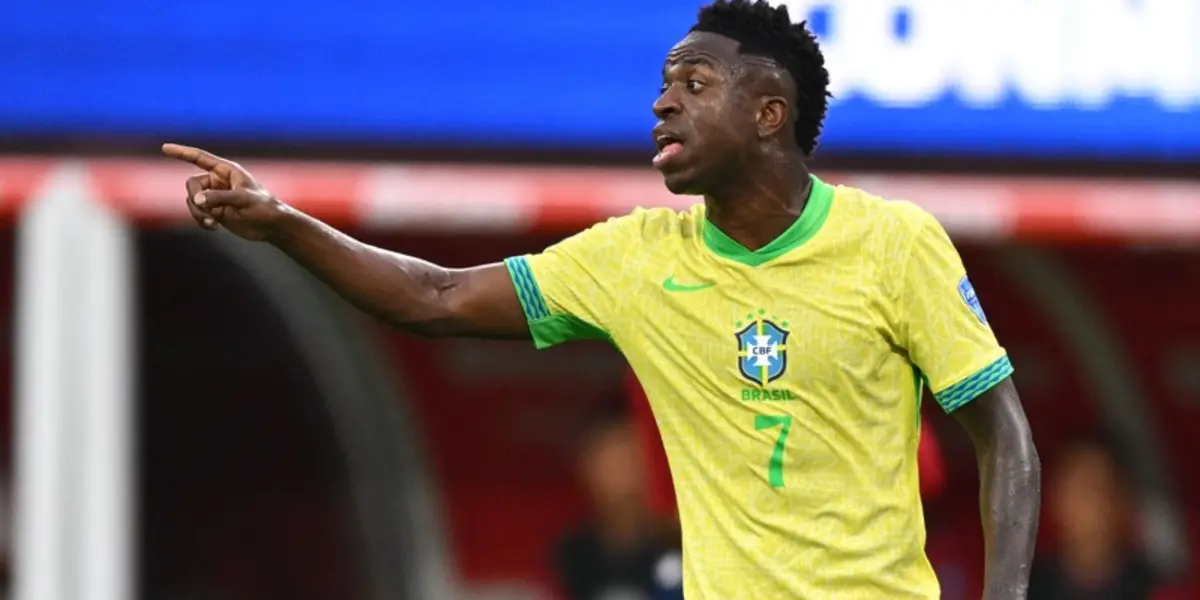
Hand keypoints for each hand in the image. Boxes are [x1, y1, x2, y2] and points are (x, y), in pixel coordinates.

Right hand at [161, 143, 286, 240]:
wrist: (271, 226)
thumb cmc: (264, 207)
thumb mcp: (243, 200)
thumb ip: (219, 198)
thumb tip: (196, 200)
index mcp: (226, 170)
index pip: (199, 157)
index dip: (182, 152)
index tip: (165, 147)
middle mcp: (218, 181)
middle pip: (191, 184)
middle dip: (195, 199)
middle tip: (207, 212)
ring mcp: (215, 196)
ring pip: (192, 201)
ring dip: (197, 213)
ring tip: (212, 223)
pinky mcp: (214, 210)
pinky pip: (197, 213)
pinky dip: (200, 220)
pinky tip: (213, 227)